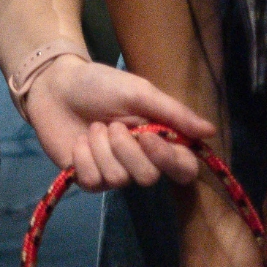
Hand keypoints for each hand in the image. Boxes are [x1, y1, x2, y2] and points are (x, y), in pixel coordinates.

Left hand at [22, 57, 216, 189]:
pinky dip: (84, 158)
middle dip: (126, 150)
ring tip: (93, 127)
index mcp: (159, 139)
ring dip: (101, 148)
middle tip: (111, 125)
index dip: (170, 160)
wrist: (55, 86)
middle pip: (149, 177)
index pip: (183, 167)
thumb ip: (173, 112)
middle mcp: (140, 159)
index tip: (147, 136)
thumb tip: (211, 131)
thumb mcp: (138, 91)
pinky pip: (94, 182)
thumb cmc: (100, 84)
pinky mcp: (88, 177)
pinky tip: (79, 142)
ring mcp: (114, 170)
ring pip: (120, 179)